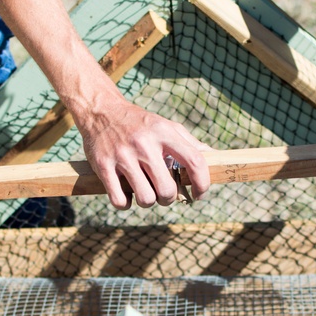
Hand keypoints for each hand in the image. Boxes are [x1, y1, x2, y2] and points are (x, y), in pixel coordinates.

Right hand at [75, 98, 211, 209]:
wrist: (101, 111)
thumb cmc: (139, 123)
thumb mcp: (165, 126)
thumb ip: (189, 142)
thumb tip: (215, 156)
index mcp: (164, 133)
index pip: (194, 162)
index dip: (202, 184)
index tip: (199, 194)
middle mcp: (144, 144)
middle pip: (167, 189)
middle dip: (168, 198)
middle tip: (163, 192)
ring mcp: (122, 155)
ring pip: (146, 199)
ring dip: (148, 201)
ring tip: (145, 191)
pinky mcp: (103, 166)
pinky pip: (120, 201)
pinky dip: (126, 204)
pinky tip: (127, 194)